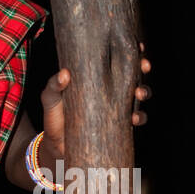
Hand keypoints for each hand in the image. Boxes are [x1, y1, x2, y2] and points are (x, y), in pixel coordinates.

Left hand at [40, 42, 151, 159]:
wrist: (58, 146)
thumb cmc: (54, 117)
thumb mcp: (50, 98)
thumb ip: (53, 85)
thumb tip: (65, 74)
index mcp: (96, 78)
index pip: (115, 61)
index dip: (130, 53)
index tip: (138, 47)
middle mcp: (110, 90)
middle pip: (133, 74)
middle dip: (143, 69)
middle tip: (144, 66)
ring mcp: (116, 107)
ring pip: (138, 96)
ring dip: (144, 92)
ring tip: (138, 94)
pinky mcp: (119, 126)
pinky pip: (136, 120)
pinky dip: (139, 117)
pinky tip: (134, 119)